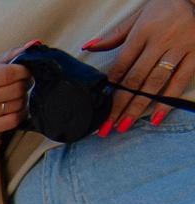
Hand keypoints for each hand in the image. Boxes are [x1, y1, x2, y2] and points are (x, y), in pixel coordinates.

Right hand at [0, 55, 31, 138]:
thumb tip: (34, 45)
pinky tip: (17, 109)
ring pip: (15, 105)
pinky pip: (12, 120)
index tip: (27, 71)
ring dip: (23, 100)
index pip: (7, 74)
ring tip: (19, 96)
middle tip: (25, 84)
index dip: (24, 72)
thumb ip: (13, 55)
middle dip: (25, 86)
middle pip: (14, 90)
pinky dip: (20, 114)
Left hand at [85, 0, 194, 130]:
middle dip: (119, 105)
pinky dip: (167, 101)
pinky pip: (180, 81)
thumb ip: (114, 36)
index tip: (98, 108)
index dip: (109, 89)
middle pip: (135, 79)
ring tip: (124, 126)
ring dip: (138, 107)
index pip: (121, 65)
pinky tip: (155, 117)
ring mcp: (179, 48)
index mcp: (142, 33)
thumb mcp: (137, 18)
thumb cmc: (162, 9)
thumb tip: (87, 47)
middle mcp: (160, 41)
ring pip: (155, 83)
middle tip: (106, 127)